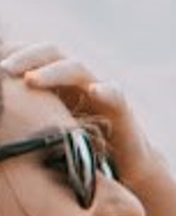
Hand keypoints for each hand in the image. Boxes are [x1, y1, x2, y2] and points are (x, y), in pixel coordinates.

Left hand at [0, 43, 158, 194]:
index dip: (13, 53)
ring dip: (53, 71)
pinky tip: (94, 91)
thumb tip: (0, 108)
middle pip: (51, 52)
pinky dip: (105, 90)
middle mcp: (76, 78)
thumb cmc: (79, 144)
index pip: (32, 54)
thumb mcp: (46, 126)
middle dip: (26, 58)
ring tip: (32, 81)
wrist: (124, 163)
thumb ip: (26, 113)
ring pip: (77, 68)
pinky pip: (114, 93)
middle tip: (3, 70)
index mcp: (55, 79)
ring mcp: (99, 89)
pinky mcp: (120, 108)